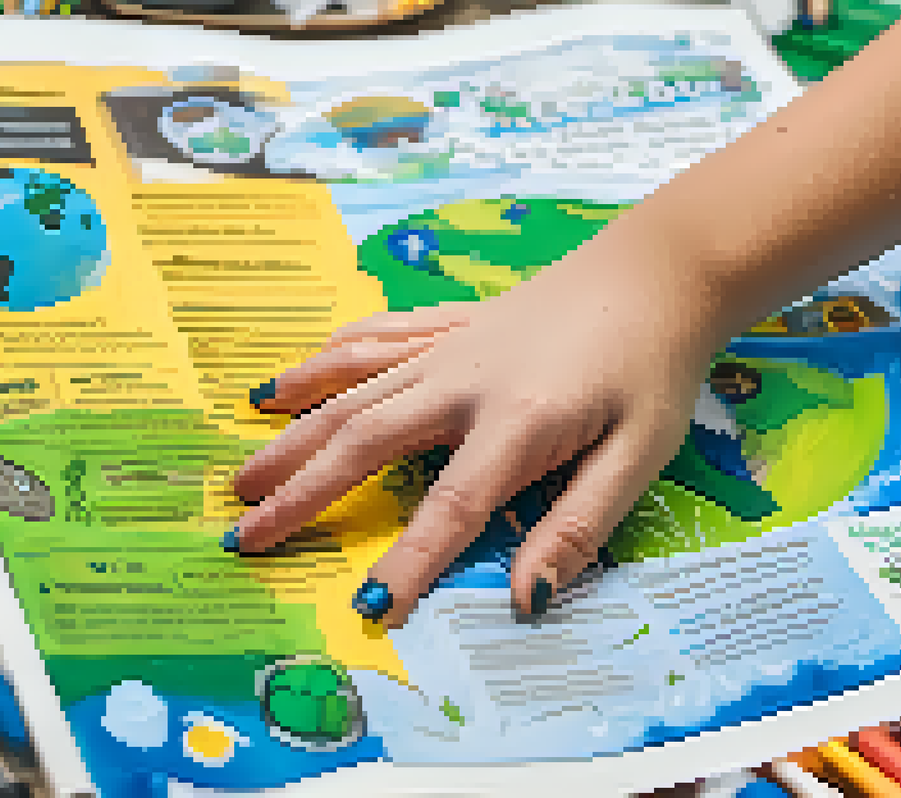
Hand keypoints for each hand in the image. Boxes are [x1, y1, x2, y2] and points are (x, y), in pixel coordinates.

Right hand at [231, 249, 714, 628]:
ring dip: (293, 434)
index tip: (366, 610)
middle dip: (302, 492)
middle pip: (365, 439)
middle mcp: (465, 379)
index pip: (450, 507)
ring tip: (243, 474)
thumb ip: (578, 526)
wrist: (657, 272)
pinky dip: (323, 363)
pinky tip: (285, 385)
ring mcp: (451, 344)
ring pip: (352, 390)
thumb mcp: (639, 455)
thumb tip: (527, 598)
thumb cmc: (654, 367)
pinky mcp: (450, 323)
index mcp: (518, 421)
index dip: (407, 563)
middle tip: (244, 534)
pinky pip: (372, 341)